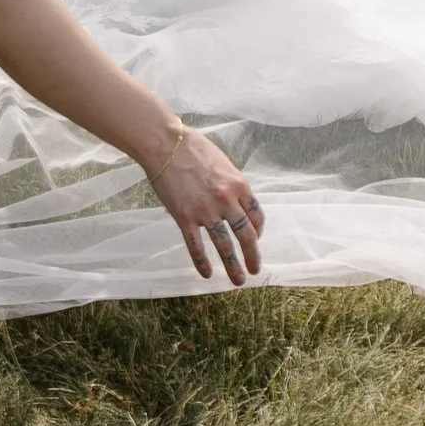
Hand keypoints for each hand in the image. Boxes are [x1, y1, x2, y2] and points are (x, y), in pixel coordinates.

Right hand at [142, 124, 264, 284]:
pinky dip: (203, 263)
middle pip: (246, 235)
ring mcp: (205, 211)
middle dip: (253, 256)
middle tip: (255, 270)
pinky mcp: (185, 217)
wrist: (166, 144)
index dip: (258, 231)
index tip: (255, 239)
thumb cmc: (194, 149)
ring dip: (233, 266)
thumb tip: (238, 205)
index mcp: (238, 185)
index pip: (256, 216)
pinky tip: (207, 274)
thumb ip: (233, 185)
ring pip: (225, 246)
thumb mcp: (223, 164)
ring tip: (237, 280)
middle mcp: (226, 200)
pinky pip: (196, 246)